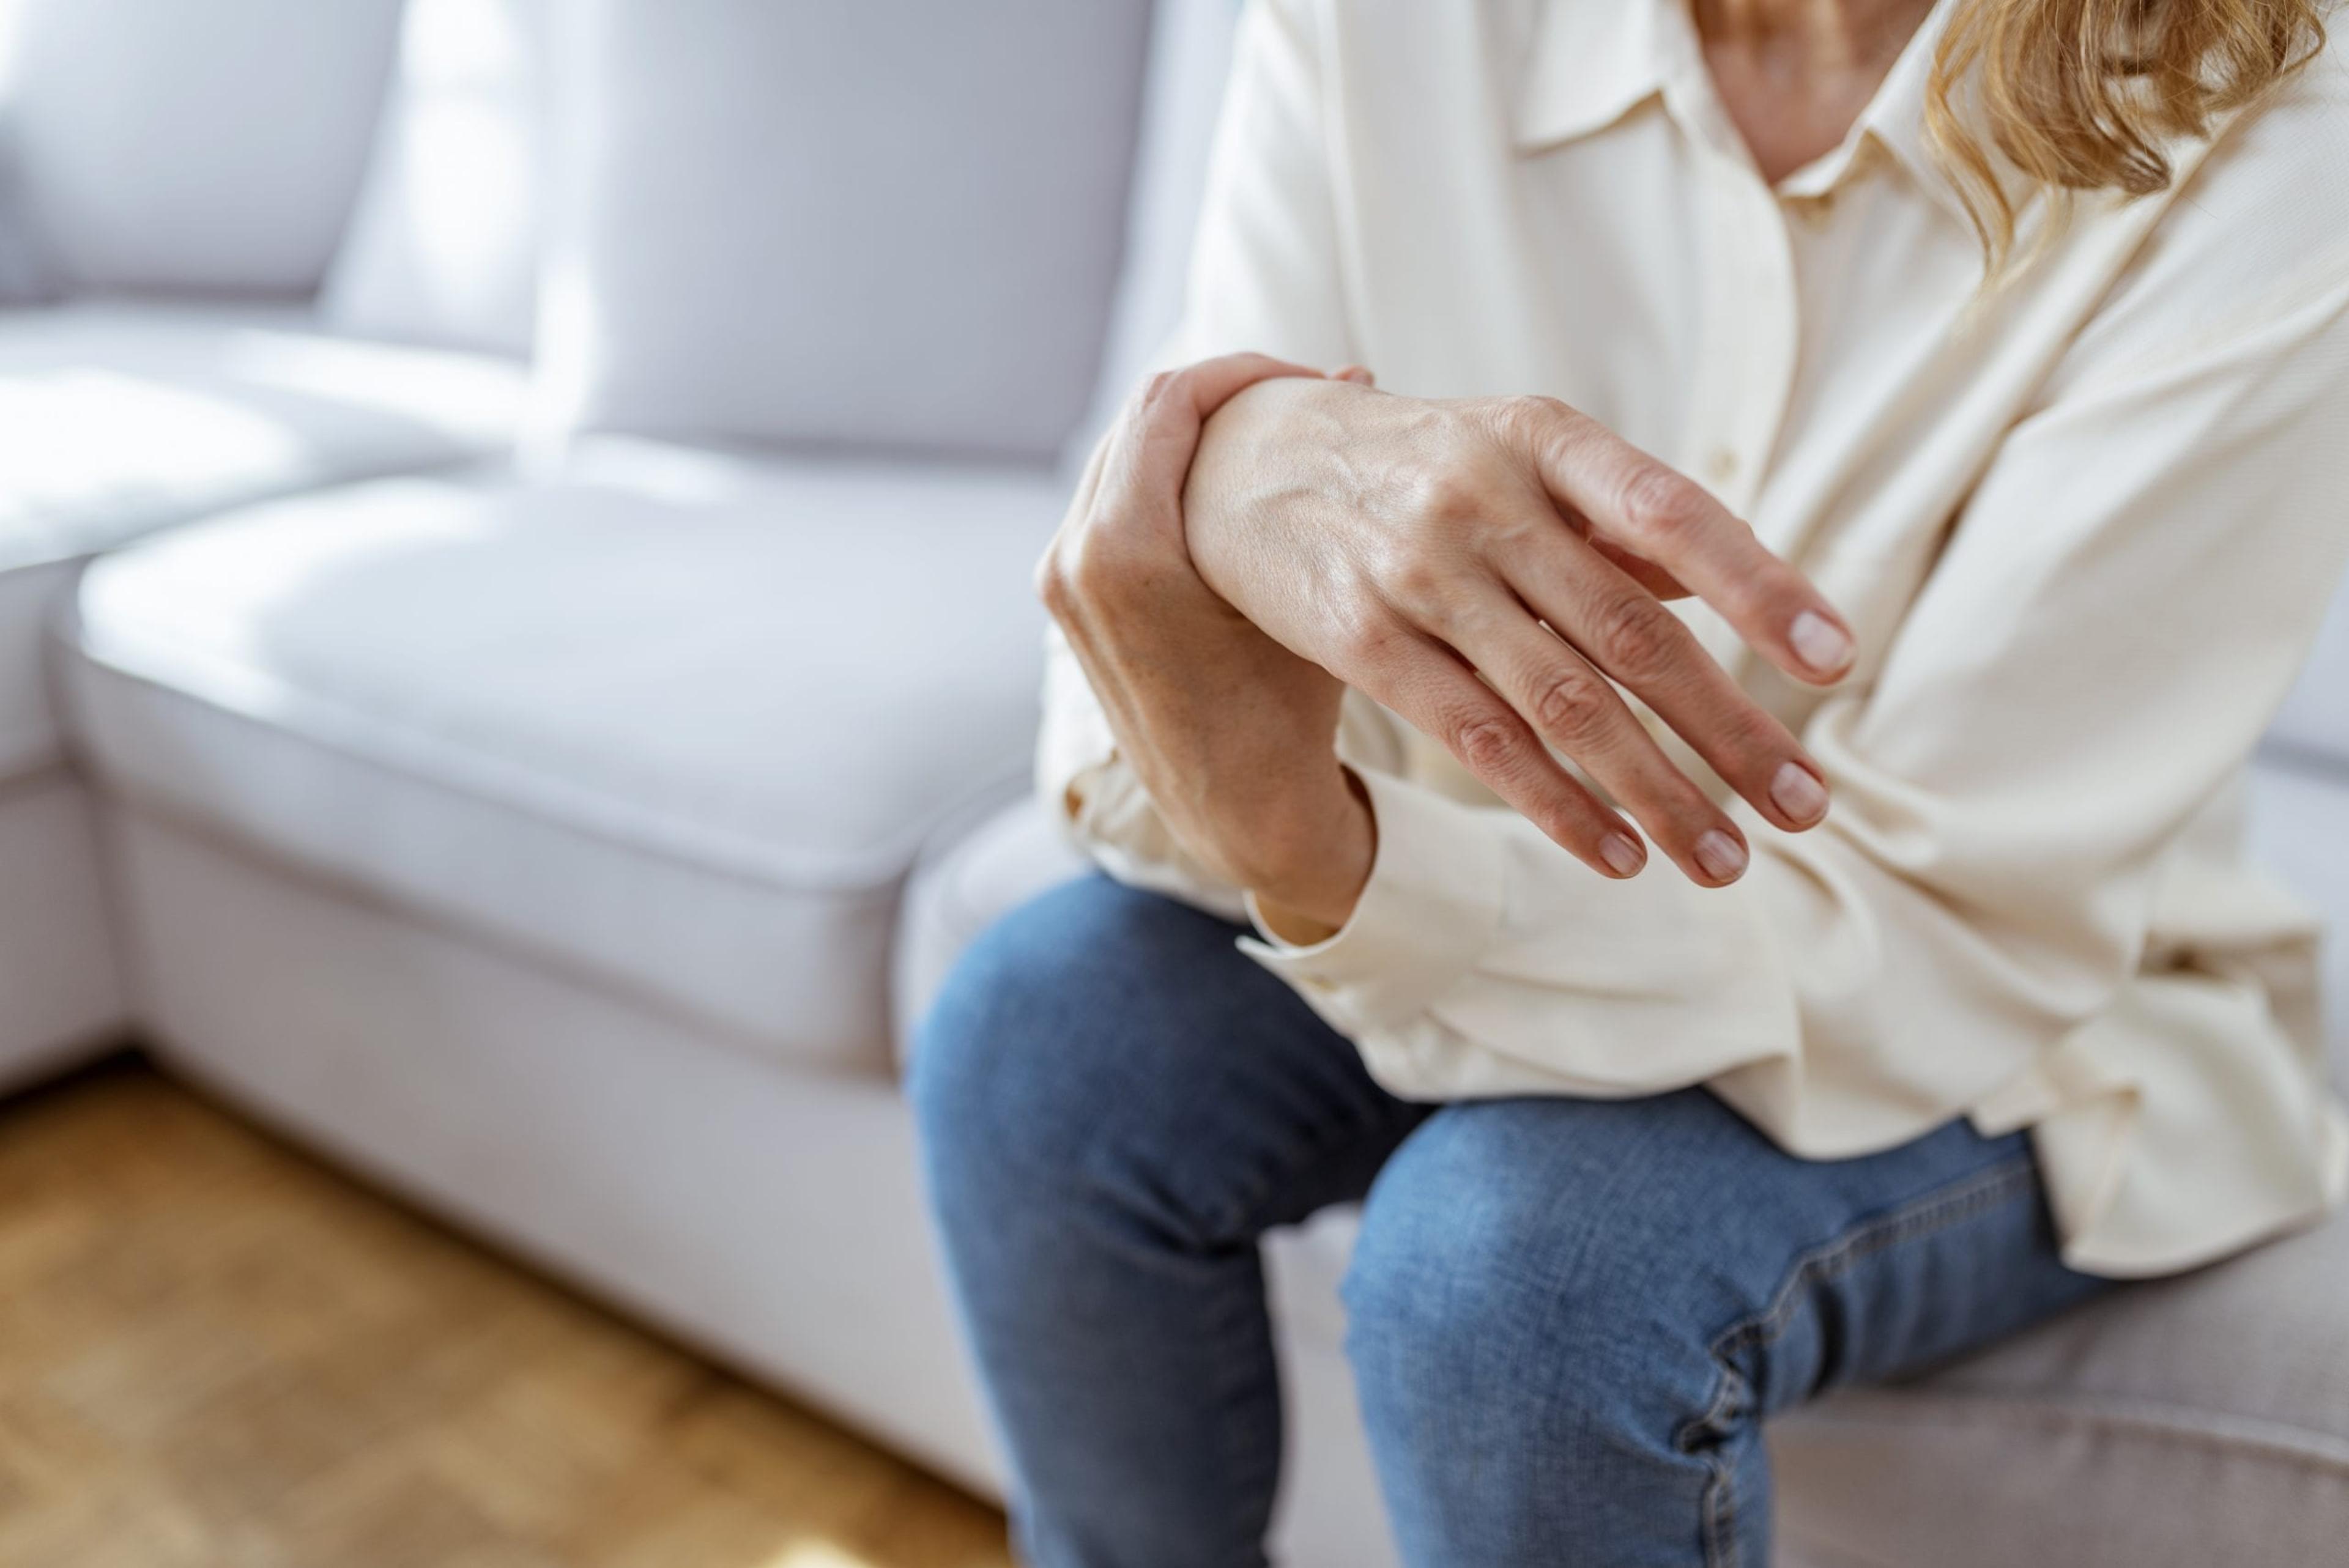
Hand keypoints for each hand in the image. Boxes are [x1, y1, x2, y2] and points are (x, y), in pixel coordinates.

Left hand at [1038, 355, 1377, 934]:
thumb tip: (1356, 373)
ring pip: (1121, 458)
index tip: (1306, 378)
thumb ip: (1319, 480)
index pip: (1167, 402)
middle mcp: (1071, 559)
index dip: (1240, 373)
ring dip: (1189, 437)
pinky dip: (1163, 479)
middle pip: (1138, 422)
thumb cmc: (1287, 713)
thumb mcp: (1316, 594)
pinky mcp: (1065, 598)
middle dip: (1216, 399)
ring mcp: (1060, 580)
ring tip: (1265, 438)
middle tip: (1294, 399)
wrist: (1237, 813)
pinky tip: (1226, 486)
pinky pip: (1110, 502)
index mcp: (1120, 553)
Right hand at [1182, 377, 1850, 886]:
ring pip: (1562, 702)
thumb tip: (1732, 587)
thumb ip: (1619, 518)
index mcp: (1544, 437)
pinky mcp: (1362, 639)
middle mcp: (1484, 497)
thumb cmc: (1418, 463)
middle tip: (1805, 806)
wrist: (1239, 462)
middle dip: (1728, 729)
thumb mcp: (1518, 455)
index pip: (1674, 513)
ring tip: (1727, 859)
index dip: (1759, 587)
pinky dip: (1557, 805)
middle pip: (1630, 633)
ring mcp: (1418, 572)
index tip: (1834, 660)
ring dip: (1658, 792)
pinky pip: (1478, 738)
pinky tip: (1619, 856)